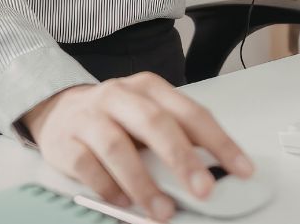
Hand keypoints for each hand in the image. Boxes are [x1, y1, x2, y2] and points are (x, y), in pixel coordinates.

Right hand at [22, 72, 253, 221]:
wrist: (58, 110)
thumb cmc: (115, 117)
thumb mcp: (148, 116)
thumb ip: (178, 137)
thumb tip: (216, 172)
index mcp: (150, 88)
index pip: (191, 113)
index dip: (219, 142)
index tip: (241, 170)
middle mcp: (120, 96)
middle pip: (155, 123)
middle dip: (182, 158)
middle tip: (203, 190)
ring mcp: (90, 117)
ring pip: (117, 147)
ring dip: (143, 183)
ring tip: (163, 211)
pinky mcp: (65, 141)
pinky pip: (87, 165)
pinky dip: (107, 187)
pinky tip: (123, 203)